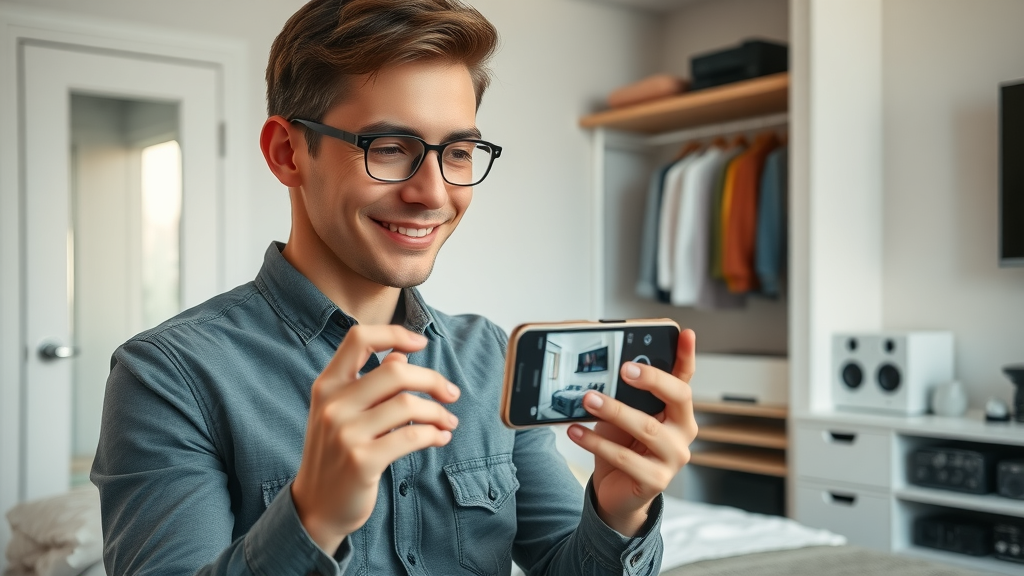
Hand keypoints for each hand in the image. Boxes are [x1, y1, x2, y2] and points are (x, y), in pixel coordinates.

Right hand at [291, 325, 460, 552]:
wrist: (316, 506)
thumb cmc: (337, 453)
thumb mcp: (344, 412)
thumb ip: (371, 383)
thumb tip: (402, 356)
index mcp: (327, 385)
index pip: (359, 339)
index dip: (394, 333)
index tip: (421, 343)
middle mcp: (333, 405)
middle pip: (397, 372)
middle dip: (433, 380)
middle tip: (451, 394)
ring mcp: (345, 433)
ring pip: (409, 406)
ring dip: (438, 413)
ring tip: (448, 422)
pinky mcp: (362, 461)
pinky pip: (411, 437)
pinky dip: (434, 435)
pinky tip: (441, 438)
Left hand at [567, 329, 697, 535]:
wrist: (617, 492)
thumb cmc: (623, 446)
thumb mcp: (625, 414)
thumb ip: (625, 394)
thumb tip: (607, 369)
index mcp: (678, 409)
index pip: (685, 377)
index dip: (687, 355)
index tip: (685, 333)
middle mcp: (684, 430)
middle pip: (679, 397)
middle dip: (652, 379)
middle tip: (625, 368)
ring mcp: (674, 456)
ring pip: (647, 428)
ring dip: (614, 410)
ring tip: (588, 399)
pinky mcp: (656, 480)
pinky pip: (624, 459)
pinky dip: (596, 442)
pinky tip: (576, 432)